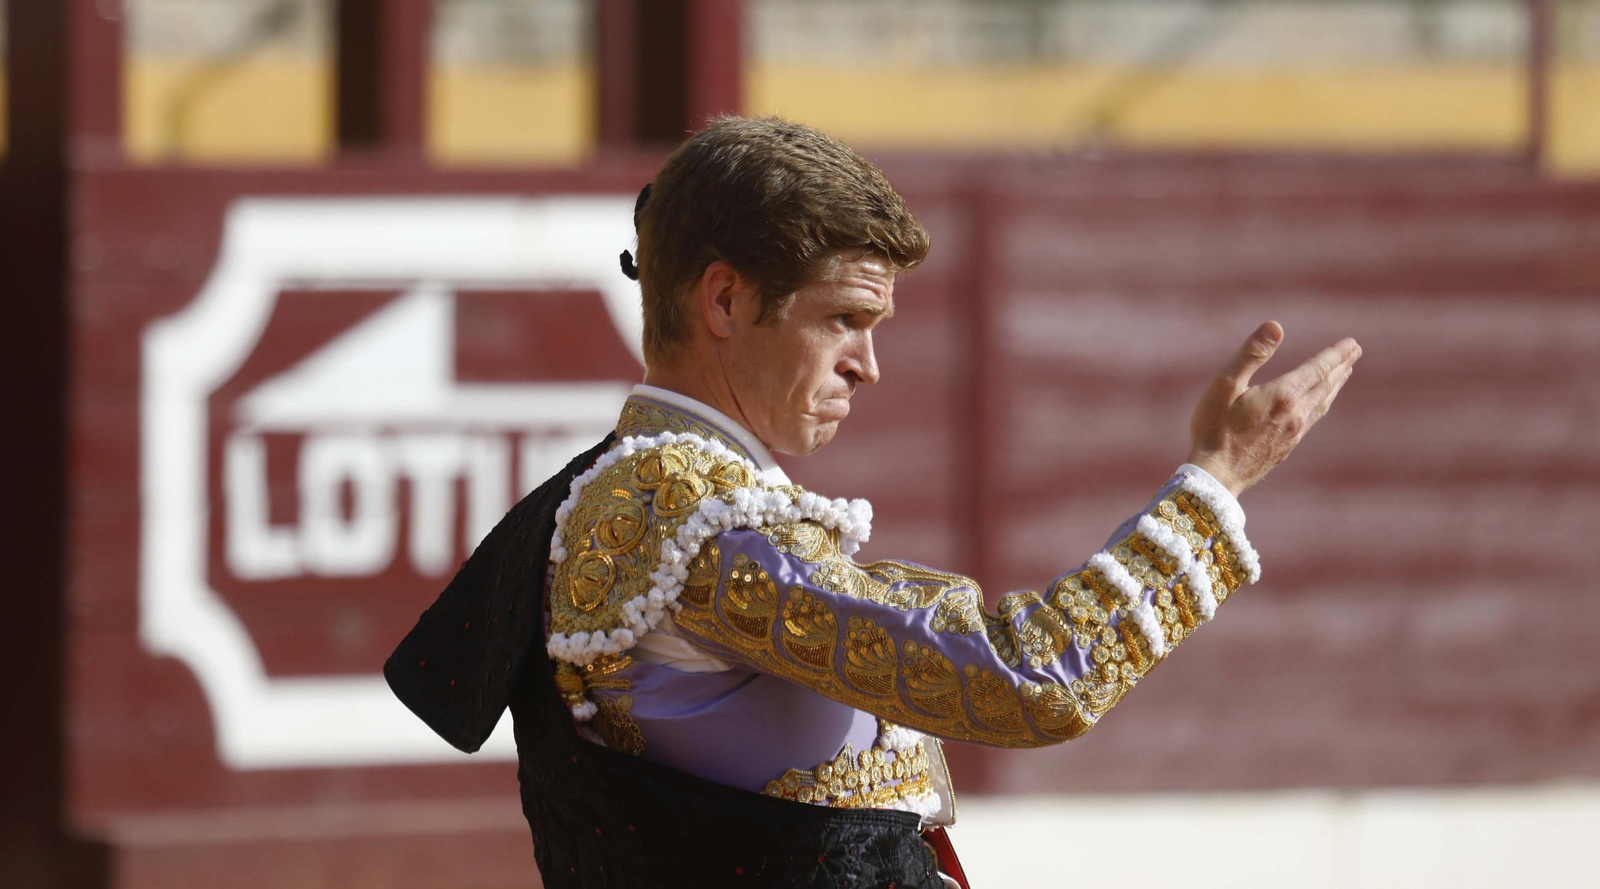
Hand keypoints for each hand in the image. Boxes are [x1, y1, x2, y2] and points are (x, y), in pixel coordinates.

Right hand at [1185, 321, 1360, 497]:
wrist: (1215, 476)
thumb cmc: (1213, 428)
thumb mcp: (1225, 384)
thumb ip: (1251, 354)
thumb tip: (1275, 326)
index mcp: (1283, 395)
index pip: (1318, 368)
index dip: (1335, 354)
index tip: (1352, 343)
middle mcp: (1295, 414)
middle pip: (1326, 385)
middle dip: (1341, 366)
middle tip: (1355, 352)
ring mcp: (1293, 433)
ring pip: (1322, 404)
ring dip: (1334, 386)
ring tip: (1343, 374)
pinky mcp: (1286, 447)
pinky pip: (1312, 419)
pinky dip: (1322, 404)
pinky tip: (1318, 405)